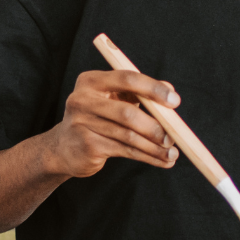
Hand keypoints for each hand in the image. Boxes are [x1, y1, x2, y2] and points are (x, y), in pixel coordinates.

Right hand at [36, 70, 180, 178]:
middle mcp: (82, 99)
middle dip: (155, 126)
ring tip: (172, 154)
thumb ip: (140, 93)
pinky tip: (162, 161)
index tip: (175, 101)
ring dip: (154, 147)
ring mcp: (82, 124)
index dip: (153, 89)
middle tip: (174, 136)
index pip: (127, 79)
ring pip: (128, 136)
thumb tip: (170, 91)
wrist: (63, 147)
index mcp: (92, 81)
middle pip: (127, 112)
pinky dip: (148, 157)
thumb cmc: (97, 117)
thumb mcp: (114, 99)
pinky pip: (124, 151)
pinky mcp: (87, 145)